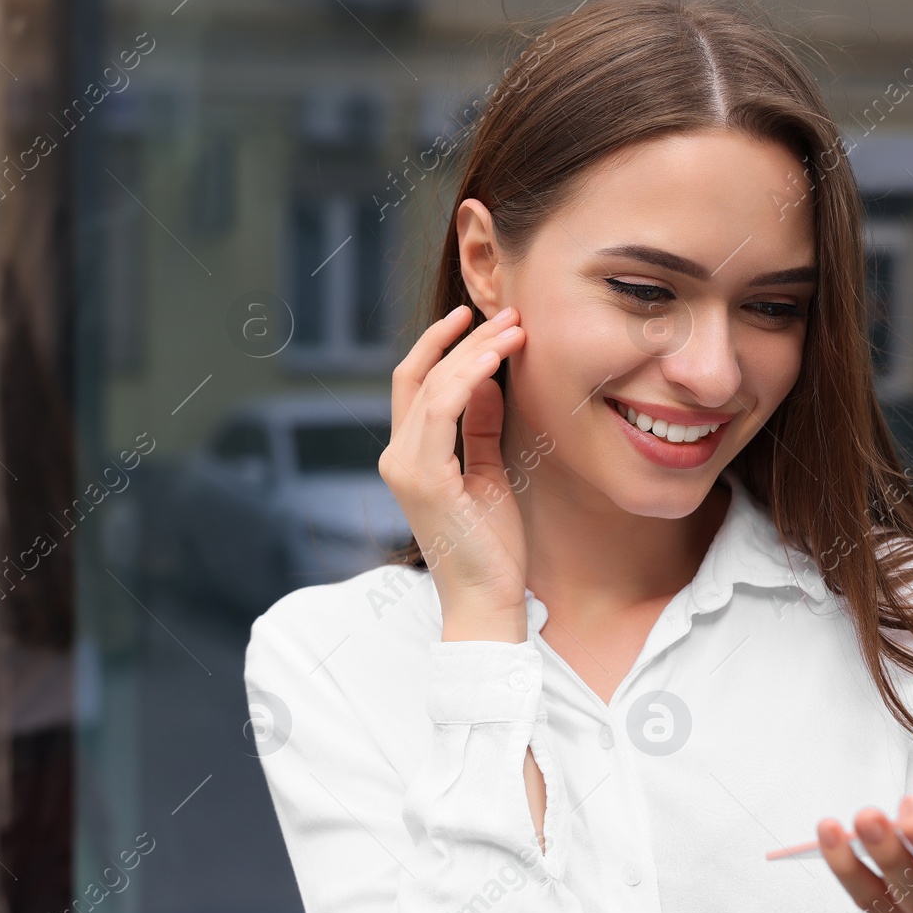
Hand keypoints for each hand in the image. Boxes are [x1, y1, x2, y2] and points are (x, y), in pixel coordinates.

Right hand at [380, 303, 529, 636]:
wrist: (487, 599)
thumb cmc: (491, 546)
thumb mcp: (489, 472)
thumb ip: (481, 428)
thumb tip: (489, 383)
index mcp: (409, 456)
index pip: (414, 384)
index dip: (440, 344)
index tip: (478, 316)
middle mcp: (397, 457)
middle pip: (418, 375)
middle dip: (464, 337)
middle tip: (510, 313)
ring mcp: (405, 468)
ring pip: (432, 385)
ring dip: (475, 350)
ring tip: (515, 328)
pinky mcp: (425, 479)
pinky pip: (441, 411)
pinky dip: (468, 377)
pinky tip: (496, 360)